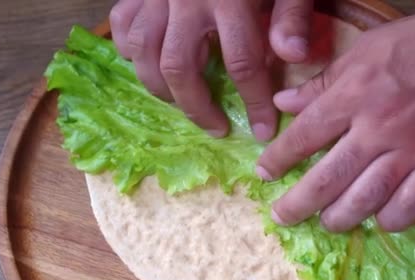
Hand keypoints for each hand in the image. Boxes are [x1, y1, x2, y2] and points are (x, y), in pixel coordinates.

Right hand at [109, 0, 312, 140]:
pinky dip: (130, 50)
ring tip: (184, 102)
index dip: (255, 103)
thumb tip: (293, 56)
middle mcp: (186, 1)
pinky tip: (149, 63)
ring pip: (144, 53)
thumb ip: (292, 14)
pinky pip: (121, 25)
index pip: (243, 63)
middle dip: (197, 107)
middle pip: (180, 69)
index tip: (263, 132)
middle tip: (215, 126)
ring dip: (161, 87)